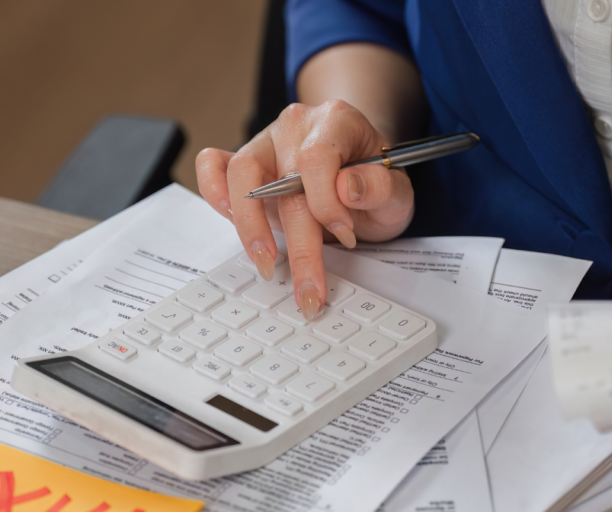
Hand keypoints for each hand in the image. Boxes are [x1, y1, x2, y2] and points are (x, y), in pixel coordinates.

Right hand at [196, 100, 414, 319]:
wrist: (363, 178)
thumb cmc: (376, 183)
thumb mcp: (398, 190)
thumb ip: (380, 187)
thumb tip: (347, 188)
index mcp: (336, 121)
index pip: (317, 157)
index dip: (327, 203)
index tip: (345, 235)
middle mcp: (296, 126)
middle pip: (282, 181)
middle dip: (296, 244)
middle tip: (309, 290)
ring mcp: (266, 142)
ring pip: (240, 174)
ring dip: (249, 225)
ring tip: (266, 263)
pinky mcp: (245, 162)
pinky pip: (214, 164)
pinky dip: (213, 189)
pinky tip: (228, 219)